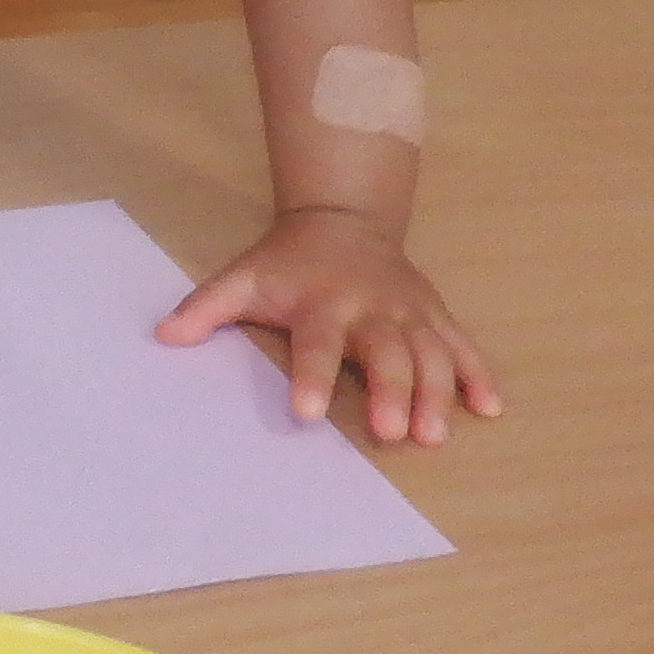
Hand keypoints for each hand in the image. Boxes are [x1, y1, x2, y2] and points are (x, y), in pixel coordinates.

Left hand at [157, 206, 504, 444]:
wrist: (343, 218)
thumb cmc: (287, 262)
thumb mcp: (243, 276)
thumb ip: (206, 308)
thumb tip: (163, 336)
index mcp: (323, 302)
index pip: (318, 343)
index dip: (312, 377)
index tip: (306, 414)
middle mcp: (372, 307)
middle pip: (387, 352)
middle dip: (392, 391)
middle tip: (392, 432)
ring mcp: (409, 311)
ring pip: (431, 353)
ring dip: (437, 393)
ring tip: (434, 435)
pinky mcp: (434, 314)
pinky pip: (461, 345)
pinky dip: (478, 374)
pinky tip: (490, 408)